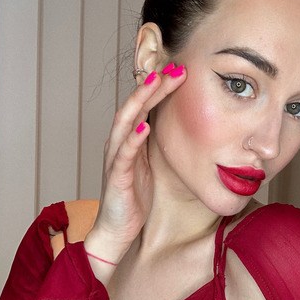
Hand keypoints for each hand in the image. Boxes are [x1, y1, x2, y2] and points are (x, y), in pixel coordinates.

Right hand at [84, 65, 185, 277]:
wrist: (116, 231)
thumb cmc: (134, 200)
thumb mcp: (150, 167)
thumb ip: (158, 147)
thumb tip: (184, 132)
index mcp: (129, 141)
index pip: (144, 106)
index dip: (160, 88)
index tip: (181, 72)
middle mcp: (119, 144)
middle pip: (134, 106)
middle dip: (153, 85)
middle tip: (174, 68)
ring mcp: (116, 158)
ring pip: (125, 121)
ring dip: (141, 101)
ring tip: (156, 84)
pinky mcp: (116, 177)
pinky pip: (124, 153)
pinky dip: (133, 138)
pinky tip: (145, 126)